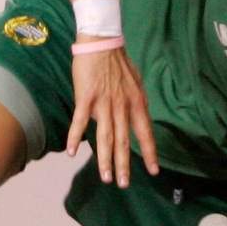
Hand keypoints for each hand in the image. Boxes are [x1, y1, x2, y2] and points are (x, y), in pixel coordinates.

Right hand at [65, 44, 159, 186]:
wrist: (102, 41)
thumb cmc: (118, 62)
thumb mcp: (136, 83)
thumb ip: (135, 102)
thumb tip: (134, 117)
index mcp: (136, 103)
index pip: (145, 133)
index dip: (149, 153)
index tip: (153, 171)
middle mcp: (122, 106)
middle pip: (123, 141)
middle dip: (124, 165)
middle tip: (123, 184)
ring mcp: (104, 103)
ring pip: (105, 137)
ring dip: (105, 160)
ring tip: (105, 178)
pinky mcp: (86, 97)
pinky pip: (80, 122)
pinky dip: (75, 137)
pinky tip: (73, 152)